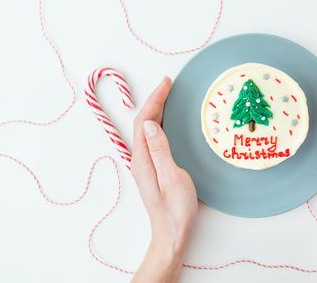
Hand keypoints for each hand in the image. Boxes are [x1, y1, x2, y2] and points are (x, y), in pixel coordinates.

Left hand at [131, 77, 196, 282]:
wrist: (171, 233)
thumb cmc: (176, 209)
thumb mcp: (173, 177)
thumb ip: (161, 150)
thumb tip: (151, 123)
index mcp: (143, 159)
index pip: (144, 122)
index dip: (155, 100)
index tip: (167, 83)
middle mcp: (140, 160)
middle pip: (143, 123)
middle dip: (155, 100)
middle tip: (168, 84)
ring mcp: (145, 165)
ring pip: (147, 130)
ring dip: (156, 110)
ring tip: (168, 95)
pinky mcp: (152, 169)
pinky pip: (152, 138)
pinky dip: (159, 123)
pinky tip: (166, 121)